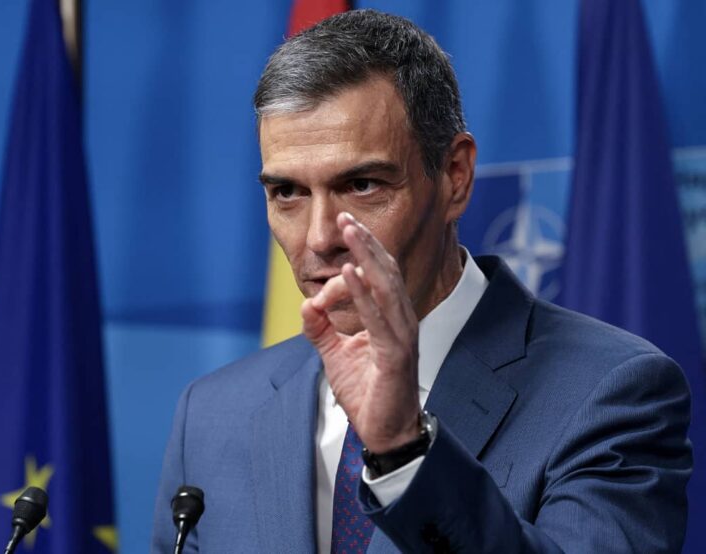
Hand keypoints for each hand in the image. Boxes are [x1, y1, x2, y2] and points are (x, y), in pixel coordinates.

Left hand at [301, 212, 420, 453]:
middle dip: (366, 242)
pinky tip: (350, 273)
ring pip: (386, 286)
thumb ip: (320, 329)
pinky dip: (363, 293)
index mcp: (390, 319)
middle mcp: (401, 322)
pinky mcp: (396, 356)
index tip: (336, 246)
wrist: (384, 433)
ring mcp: (401, 337)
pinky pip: (378, 318)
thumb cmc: (367, 393)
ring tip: (351, 231)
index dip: (357, 258)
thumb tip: (306, 305)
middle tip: (346, 216)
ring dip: (367, 256)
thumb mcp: (335, 355)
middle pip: (386, 271)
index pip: (376, 277)